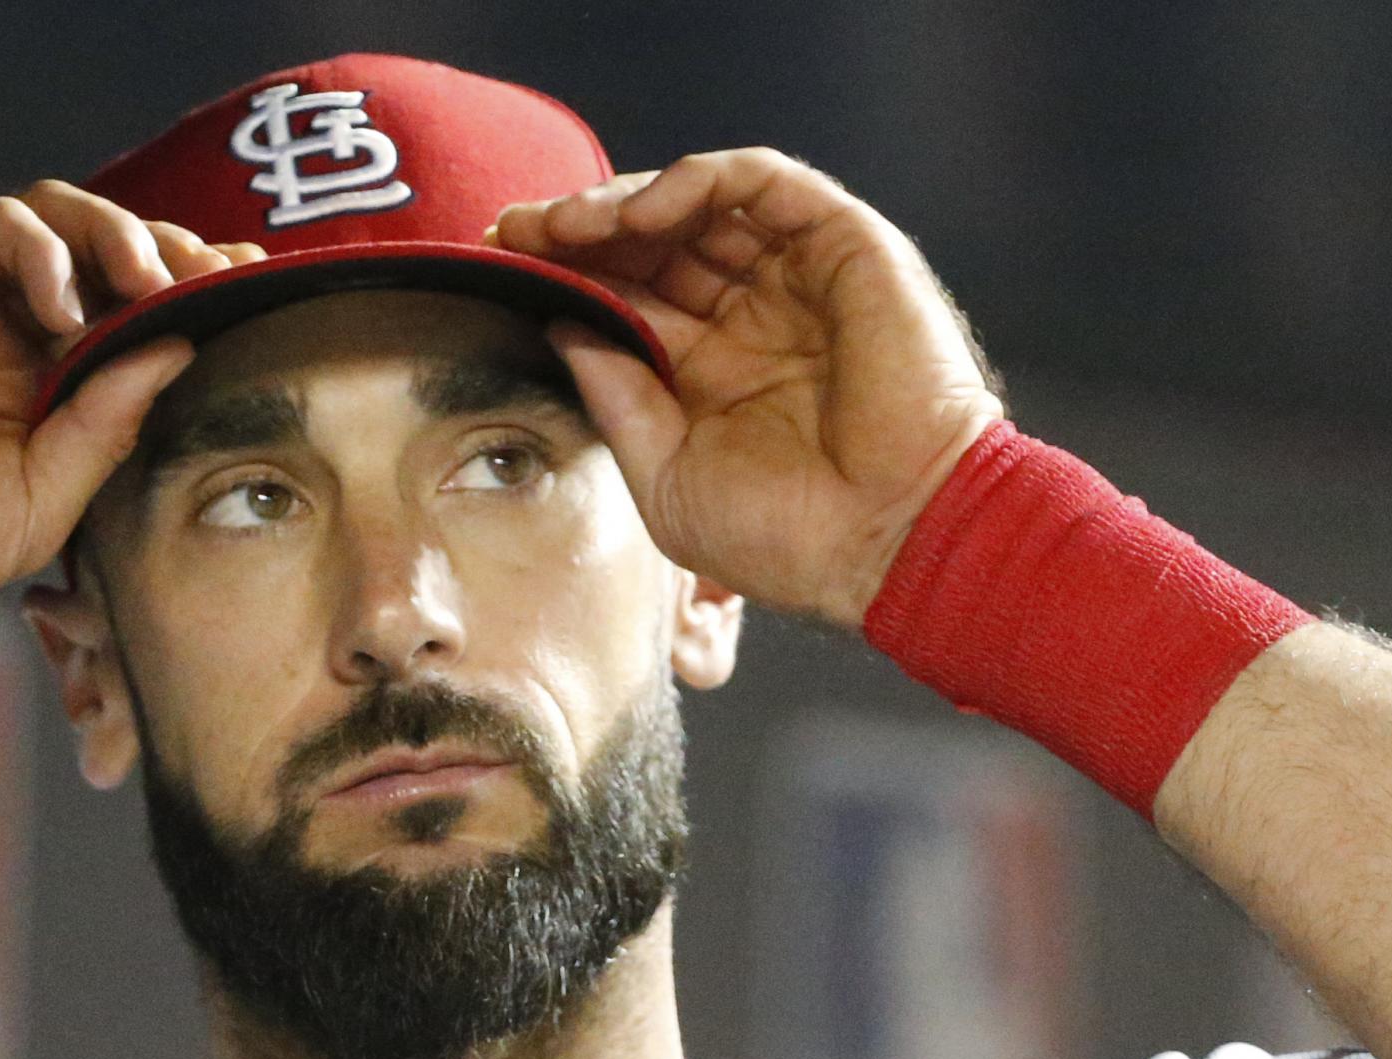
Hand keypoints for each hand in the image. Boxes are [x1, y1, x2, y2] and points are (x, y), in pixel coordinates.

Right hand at [0, 184, 261, 644]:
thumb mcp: (45, 500)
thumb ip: (108, 424)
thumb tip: (180, 347)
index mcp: (47, 384)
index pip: (137, 313)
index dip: (196, 296)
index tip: (254, 298)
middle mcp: (8, 328)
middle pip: (111, 251)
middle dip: (173, 253)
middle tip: (214, 278)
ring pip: (58, 217)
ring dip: (118, 234)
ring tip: (150, 281)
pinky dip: (42, 246)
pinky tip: (66, 302)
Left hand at [492, 150, 1003, 630]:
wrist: (890, 543)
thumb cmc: (788, 535)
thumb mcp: (664, 473)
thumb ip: (614, 394)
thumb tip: (560, 323)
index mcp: (713, 370)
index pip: (629, 296)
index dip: (566, 273)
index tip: (501, 264)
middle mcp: (754, 315)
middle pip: (655, 243)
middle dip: (580, 229)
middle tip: (517, 229)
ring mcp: (798, 277)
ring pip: (700, 204)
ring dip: (625, 203)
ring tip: (565, 222)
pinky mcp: (844, 245)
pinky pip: (762, 183)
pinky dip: (696, 182)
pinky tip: (640, 214)